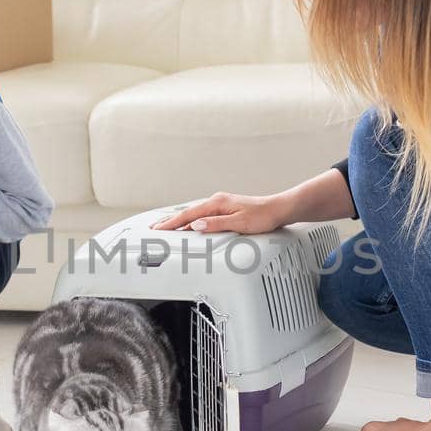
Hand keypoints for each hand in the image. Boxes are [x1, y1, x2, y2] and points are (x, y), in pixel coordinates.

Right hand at [151, 191, 286, 233]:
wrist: (277, 209)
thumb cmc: (262, 216)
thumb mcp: (239, 223)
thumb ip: (216, 224)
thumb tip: (195, 225)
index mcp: (217, 203)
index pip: (189, 214)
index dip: (172, 223)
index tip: (158, 229)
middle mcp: (217, 201)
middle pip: (188, 212)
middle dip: (170, 220)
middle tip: (153, 228)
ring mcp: (220, 205)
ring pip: (193, 213)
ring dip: (179, 220)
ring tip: (165, 227)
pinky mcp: (224, 209)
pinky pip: (201, 214)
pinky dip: (190, 219)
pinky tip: (187, 224)